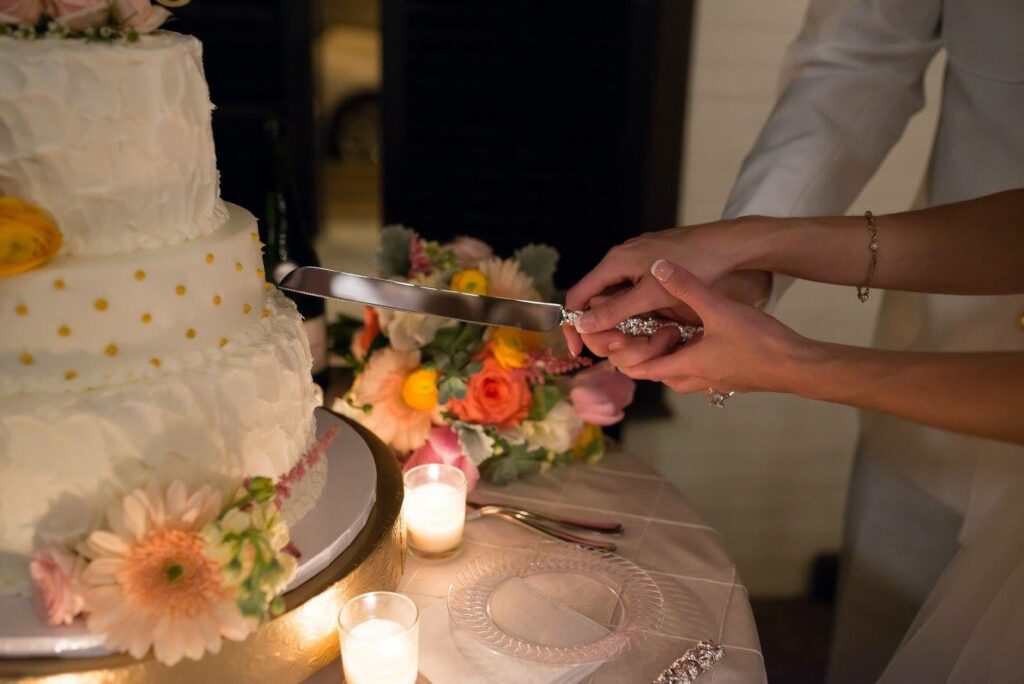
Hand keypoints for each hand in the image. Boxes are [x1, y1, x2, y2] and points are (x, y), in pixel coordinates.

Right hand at [562, 218, 772, 355]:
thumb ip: (616, 310)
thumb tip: (582, 324)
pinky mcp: (652, 262)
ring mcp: (637, 258)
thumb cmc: (694, 264)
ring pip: (614, 294)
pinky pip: (631, 288)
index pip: (578, 296)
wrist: (729, 245)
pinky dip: (633, 308)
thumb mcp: (652, 294)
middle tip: (613, 346)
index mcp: (615, 262)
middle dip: (599, 324)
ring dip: (618, 318)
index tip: (579, 348)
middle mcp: (620, 257)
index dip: (573, 324)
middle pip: (595, 296)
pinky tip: (647, 322)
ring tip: (631, 338)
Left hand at [609, 260, 806, 395]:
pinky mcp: (727, 379)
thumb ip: (687, 287)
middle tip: (651, 324)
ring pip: (676, 372)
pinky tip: (698, 334)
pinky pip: (696, 371)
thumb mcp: (719, 308)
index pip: (638, 367)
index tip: (630, 327)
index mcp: (684, 366)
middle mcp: (693, 380)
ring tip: (673, 327)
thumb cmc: (758, 341)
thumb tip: (659, 267)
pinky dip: (687, 356)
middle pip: (654, 372)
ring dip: (668, 353)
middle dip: (645, 350)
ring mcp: (711, 383)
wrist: (798, 366)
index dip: (627, 350)